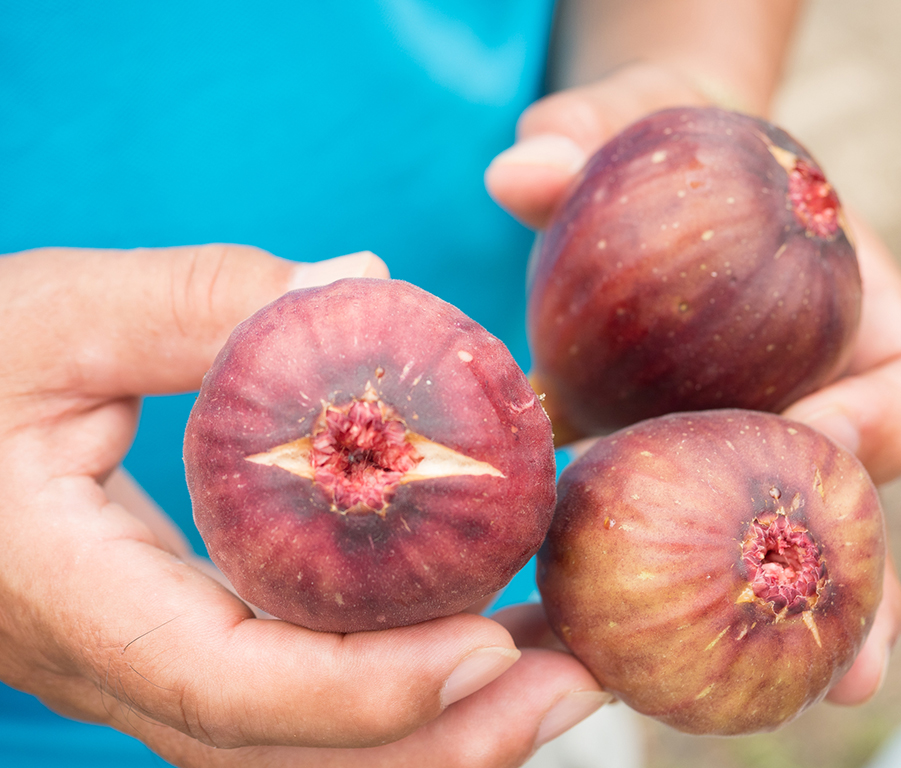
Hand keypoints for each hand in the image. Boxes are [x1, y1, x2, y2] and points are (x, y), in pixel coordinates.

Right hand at [0, 245, 607, 766]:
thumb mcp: (55, 315)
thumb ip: (202, 299)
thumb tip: (366, 284)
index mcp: (72, 598)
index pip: (229, 688)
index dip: (365, 691)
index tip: (490, 646)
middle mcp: (113, 668)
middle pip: (291, 760)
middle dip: (445, 743)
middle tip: (574, 681)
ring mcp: (147, 673)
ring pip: (303, 753)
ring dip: (439, 730)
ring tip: (557, 667)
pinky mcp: (179, 649)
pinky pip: (299, 707)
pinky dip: (396, 689)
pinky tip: (479, 634)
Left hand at [487, 57, 900, 706]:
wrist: (638, 170)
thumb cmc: (660, 140)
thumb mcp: (632, 120)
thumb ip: (586, 136)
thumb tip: (514, 169)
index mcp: (854, 312)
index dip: (881, 418)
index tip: (820, 438)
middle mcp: (822, 395)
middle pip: (860, 500)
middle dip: (854, 580)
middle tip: (843, 669)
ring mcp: (757, 443)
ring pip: (784, 545)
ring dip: (777, 630)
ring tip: (767, 709)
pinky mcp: (685, 469)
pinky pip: (690, 541)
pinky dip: (665, 600)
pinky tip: (618, 655)